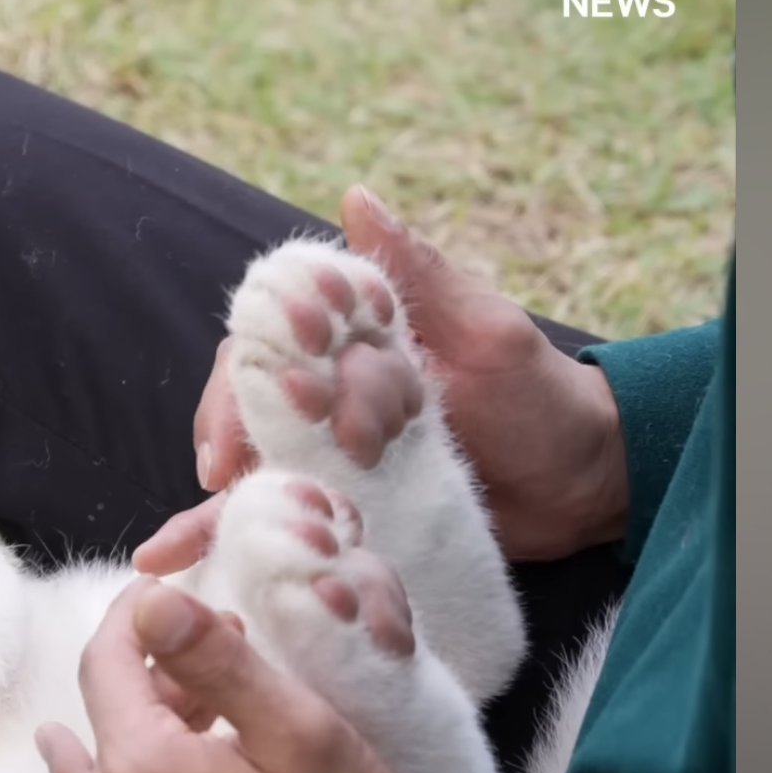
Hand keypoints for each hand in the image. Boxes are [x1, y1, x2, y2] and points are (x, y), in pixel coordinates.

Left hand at [36, 579, 410, 772]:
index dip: (133, 618)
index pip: (104, 664)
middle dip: (152, 680)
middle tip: (213, 663)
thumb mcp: (297, 729)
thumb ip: (216, 659)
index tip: (162, 593)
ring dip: (143, 741)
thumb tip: (151, 602)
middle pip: (104, 725)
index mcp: (138, 772)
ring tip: (198, 719)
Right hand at [142, 186, 628, 567]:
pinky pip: (284, 525)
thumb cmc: (542, 397)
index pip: (268, 343)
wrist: (587, 487)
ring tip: (185, 543)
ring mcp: (333, 459)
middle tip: (222, 475)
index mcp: (352, 343)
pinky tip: (207, 573)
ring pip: (252, 469)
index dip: (245, 373)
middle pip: (245, 407)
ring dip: (219, 502)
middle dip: (227, 438)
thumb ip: (418, 275)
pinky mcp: (345, 512)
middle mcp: (329, 397)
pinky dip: (244, 545)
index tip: (247, 408)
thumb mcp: (486, 331)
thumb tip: (357, 199)